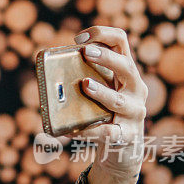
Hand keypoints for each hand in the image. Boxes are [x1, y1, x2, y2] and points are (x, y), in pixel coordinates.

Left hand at [72, 26, 147, 183]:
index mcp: (126, 72)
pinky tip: (72, 131)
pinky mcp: (127, 135)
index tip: (79, 38)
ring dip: (102, 92)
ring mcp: (134, 112)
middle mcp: (136, 89)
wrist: (122, 150)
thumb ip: (82, 80)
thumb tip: (46, 77)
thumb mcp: (99, 93)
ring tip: (85, 85)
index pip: (122, 42)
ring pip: (119, 100)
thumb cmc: (104, 114)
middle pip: (126, 67)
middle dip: (106, 57)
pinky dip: (88, 131)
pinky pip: (107, 132)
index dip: (103, 34)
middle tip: (85, 52)